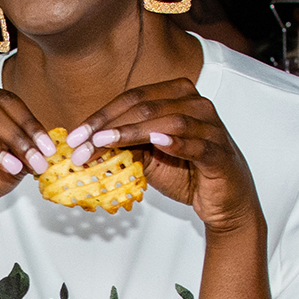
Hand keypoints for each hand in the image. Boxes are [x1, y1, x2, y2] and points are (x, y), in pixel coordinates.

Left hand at [67, 79, 260, 233]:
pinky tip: (155, 143)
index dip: (102, 115)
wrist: (223, 202)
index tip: (75, 135)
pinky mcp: (220, 152)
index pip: (133, 98)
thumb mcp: (148, 157)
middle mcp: (196, 104)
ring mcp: (211, 127)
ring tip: (105, 143)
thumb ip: (125, 144)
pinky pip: (196, 144)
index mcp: (177, 96)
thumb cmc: (186, 173)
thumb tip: (87, 144)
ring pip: (168, 120)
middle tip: (83, 144)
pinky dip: (175, 142)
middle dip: (109, 126)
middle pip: (146, 106)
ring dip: (132, 132)